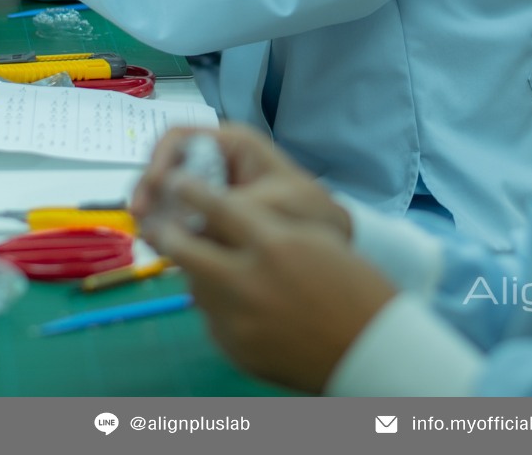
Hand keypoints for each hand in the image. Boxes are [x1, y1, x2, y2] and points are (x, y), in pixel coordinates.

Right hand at [131, 123, 351, 240]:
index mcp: (232, 144)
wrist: (331, 243)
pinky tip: (168, 253)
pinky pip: (179, 220)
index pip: (180, 137)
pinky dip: (168, 234)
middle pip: (166, 167)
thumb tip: (181, 222)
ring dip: (154, 215)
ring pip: (168, 195)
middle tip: (141, 222)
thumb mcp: (273, 206)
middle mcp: (215, 162)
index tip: (151, 191)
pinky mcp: (207, 219)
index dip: (159, 160)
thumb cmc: (308, 211)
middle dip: (149, 192)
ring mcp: (209, 191)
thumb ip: (228, 210)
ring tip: (151, 241)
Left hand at [153, 183, 395, 392]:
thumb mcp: (311, 240)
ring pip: (194, 285)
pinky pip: (211, 320)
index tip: (175, 179)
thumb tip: (221, 218)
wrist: (374, 352)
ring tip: (207, 264)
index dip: (189, 189)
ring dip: (195, 272)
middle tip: (158, 223)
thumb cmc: (351, 285)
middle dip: (166, 231)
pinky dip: (218, 308)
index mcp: (274, 242)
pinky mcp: (235, 350)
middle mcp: (249, 279)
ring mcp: (238, 319)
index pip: (215, 205)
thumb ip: (264, 227)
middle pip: (185, 246)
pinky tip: (237, 304)